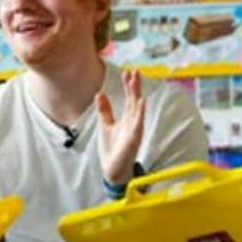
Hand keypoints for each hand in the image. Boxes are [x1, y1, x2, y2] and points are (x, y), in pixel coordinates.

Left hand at [96, 70, 146, 185]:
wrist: (113, 170)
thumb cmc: (113, 149)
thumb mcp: (106, 125)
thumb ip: (105, 110)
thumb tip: (100, 93)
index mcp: (127, 119)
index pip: (129, 98)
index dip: (129, 86)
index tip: (128, 72)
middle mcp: (133, 122)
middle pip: (134, 100)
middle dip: (135, 86)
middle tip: (135, 71)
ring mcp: (135, 130)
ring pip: (138, 109)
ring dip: (138, 94)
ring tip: (137, 81)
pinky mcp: (134, 139)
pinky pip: (138, 124)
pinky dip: (141, 113)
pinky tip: (142, 102)